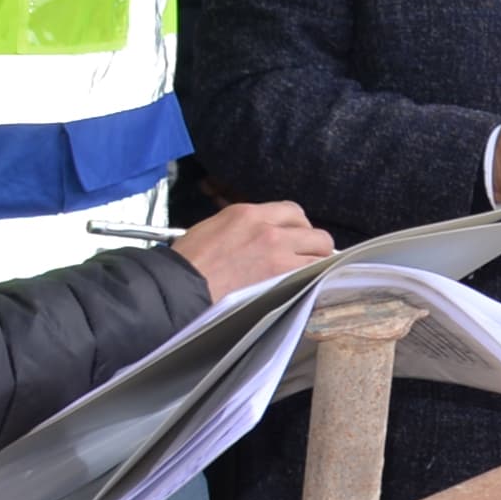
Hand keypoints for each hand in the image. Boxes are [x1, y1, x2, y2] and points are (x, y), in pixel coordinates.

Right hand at [174, 199, 335, 298]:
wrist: (179, 289)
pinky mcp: (281, 279)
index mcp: (249, 214)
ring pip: (321, 253)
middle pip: (314, 232)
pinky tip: (306, 286)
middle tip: (305, 257)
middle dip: (314, 244)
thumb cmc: (189, 262)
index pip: (292, 211)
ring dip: (317, 263)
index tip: (296, 237)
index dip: (298, 226)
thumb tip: (264, 233)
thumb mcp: (214, 227)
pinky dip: (315, 280)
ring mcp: (278, 255)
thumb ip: (246, 226)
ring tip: (307, 274)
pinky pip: (314, 275)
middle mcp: (268, 229)